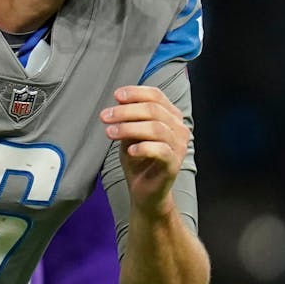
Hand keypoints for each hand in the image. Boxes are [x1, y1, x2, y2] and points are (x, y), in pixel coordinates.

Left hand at [100, 85, 191, 217]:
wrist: (144, 190)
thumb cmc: (138, 158)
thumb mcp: (129, 132)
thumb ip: (128, 117)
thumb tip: (119, 99)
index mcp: (170, 116)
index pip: (156, 96)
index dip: (136, 93)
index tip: (116, 96)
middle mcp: (179, 129)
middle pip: (154, 110)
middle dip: (126, 111)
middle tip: (105, 116)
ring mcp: (179, 146)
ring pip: (156, 128)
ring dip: (129, 128)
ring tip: (110, 132)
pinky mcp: (174, 164)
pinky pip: (161, 150)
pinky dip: (143, 147)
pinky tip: (129, 150)